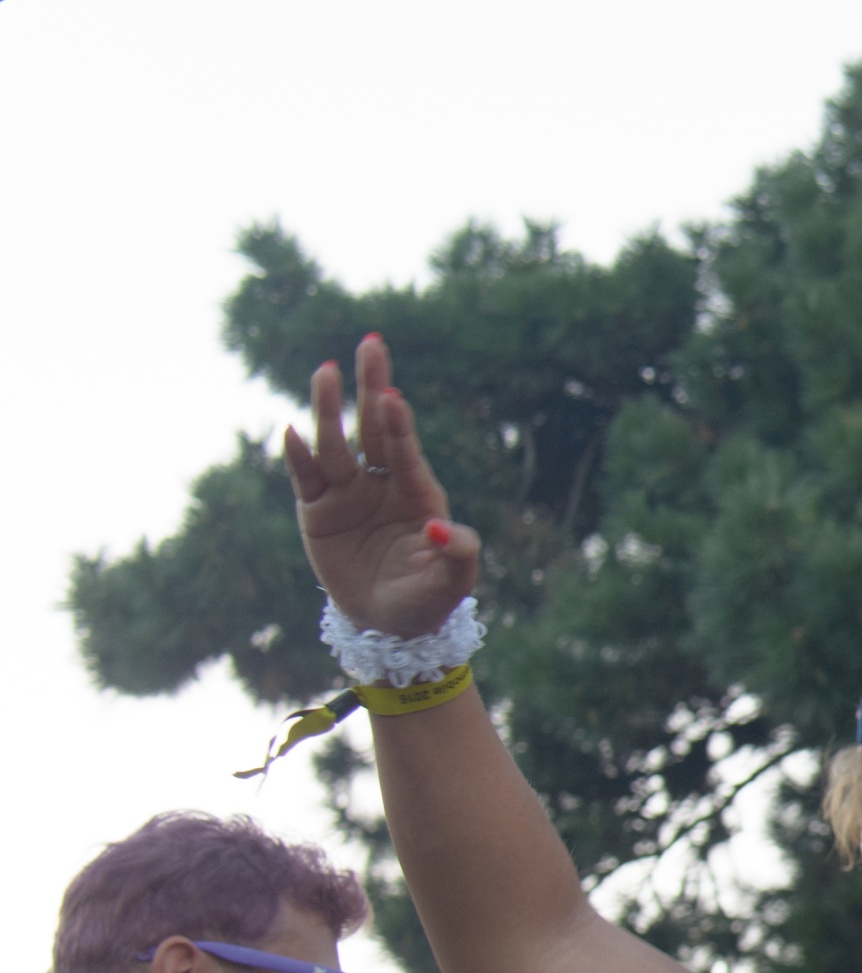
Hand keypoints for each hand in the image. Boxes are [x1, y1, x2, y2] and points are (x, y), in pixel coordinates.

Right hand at [283, 335, 478, 637]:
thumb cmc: (428, 597)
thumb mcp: (452, 581)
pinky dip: (297, 455)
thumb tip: (440, 527)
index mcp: (418, 493)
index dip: (398, 425)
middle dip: (371, 388)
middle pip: (373, 428)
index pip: (405, 451)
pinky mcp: (316, 510)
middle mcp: (381, 484)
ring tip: (326, 371)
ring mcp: (347, 494)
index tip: (391, 396)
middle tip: (371, 345)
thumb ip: (457, 553)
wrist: (388, 625)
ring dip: (329, 409)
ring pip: (335, 445)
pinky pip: (304, 478)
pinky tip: (291, 430)